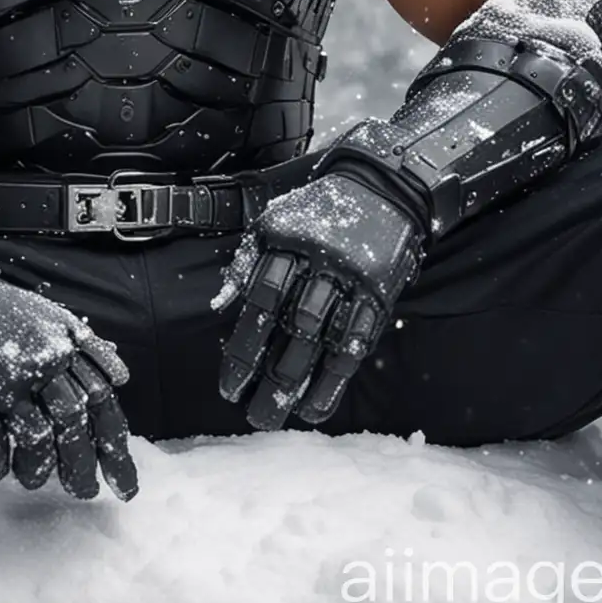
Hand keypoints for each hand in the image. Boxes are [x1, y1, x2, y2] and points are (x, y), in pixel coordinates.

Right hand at [0, 277, 138, 500]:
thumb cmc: (9, 315)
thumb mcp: (56, 319)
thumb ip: (90, 349)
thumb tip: (121, 379)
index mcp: (62, 351)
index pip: (100, 404)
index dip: (114, 449)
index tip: (123, 485)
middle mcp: (36, 369)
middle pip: (70, 426)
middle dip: (80, 468)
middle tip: (83, 493)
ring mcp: (0, 386)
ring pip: (32, 440)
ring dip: (37, 470)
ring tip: (34, 479)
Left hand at [214, 170, 424, 429]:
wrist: (381, 187)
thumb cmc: (317, 212)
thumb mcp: (276, 222)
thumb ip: (248, 262)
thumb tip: (220, 306)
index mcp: (290, 245)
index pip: (263, 301)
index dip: (245, 345)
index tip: (229, 385)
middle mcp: (321, 264)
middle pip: (293, 326)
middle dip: (270, 374)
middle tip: (252, 413)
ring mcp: (353, 281)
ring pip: (325, 338)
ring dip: (301, 381)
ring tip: (280, 414)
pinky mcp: (379, 295)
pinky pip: (357, 342)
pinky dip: (335, 378)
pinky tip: (316, 404)